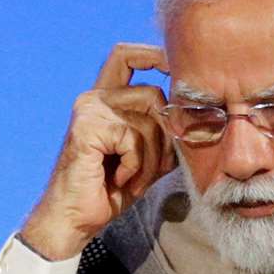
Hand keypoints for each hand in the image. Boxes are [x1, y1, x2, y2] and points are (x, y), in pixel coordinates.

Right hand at [20, 43, 173, 260]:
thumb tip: (197, 116)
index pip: (126, 56)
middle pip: (152, 93)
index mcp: (105, 100)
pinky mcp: (86, 127)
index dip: (153, 55)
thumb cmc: (109, 191)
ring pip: (148, 119)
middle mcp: (94, 98)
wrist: (76, 219)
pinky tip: (119, 179)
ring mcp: (88, 110)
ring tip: (134, 179)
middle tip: (157, 167)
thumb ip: (164, 134)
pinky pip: (132, 138)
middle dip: (166, 134)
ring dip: (151, 158)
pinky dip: (135, 165)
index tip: (175, 69)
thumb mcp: (147, 158)